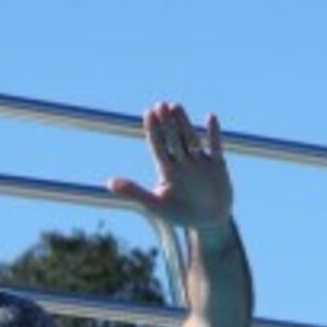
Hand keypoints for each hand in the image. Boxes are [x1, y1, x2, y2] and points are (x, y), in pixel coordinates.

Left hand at [107, 102, 231, 234]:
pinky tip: (210, 117)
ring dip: (184, 124)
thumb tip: (109, 183)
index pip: (158, 146)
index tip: (148, 113)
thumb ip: (134, 192)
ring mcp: (200, 162)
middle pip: (173, 139)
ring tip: (176, 106)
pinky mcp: (217, 166)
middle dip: (167, 123)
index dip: (153, 131)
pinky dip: (214, 134)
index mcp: (167, 170)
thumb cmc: (179, 213)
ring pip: (191, 139)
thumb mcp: (155, 205)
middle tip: (160, 105)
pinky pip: (216, 147)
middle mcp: (182, 162)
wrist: (208, 221)